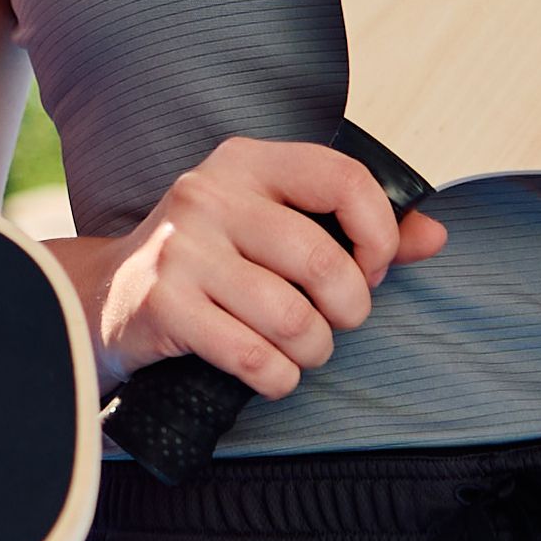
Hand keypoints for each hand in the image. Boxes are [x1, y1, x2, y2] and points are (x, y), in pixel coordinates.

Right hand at [101, 137, 449, 398]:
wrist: (104, 298)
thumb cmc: (210, 262)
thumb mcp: (272, 226)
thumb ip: (353, 228)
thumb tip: (435, 236)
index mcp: (247, 161)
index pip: (342, 177)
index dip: (378, 231)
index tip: (374, 268)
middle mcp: (209, 195)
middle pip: (322, 260)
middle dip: (349, 309)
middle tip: (338, 322)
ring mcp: (181, 250)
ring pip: (292, 317)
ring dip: (314, 351)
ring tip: (303, 351)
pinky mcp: (162, 305)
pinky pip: (252, 357)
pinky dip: (279, 378)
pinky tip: (273, 374)